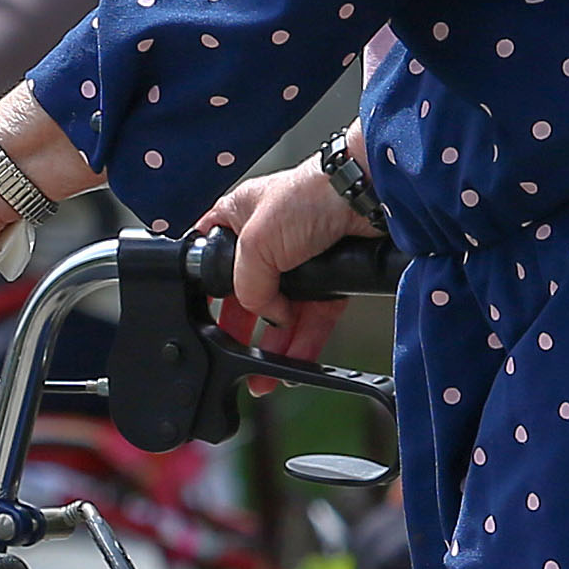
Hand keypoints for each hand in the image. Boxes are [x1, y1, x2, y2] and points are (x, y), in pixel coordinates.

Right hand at [194, 157, 362, 383]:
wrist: (367, 197)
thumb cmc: (310, 195)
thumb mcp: (254, 243)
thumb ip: (245, 286)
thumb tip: (261, 312)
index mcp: (237, 217)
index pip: (209, 253)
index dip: (205, 283)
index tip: (202, 314)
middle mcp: (268, 239)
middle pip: (247, 292)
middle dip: (241, 328)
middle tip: (231, 352)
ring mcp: (300, 258)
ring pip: (282, 310)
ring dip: (274, 344)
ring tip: (265, 374)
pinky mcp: (330, 274)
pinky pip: (313, 316)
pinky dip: (305, 340)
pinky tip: (294, 360)